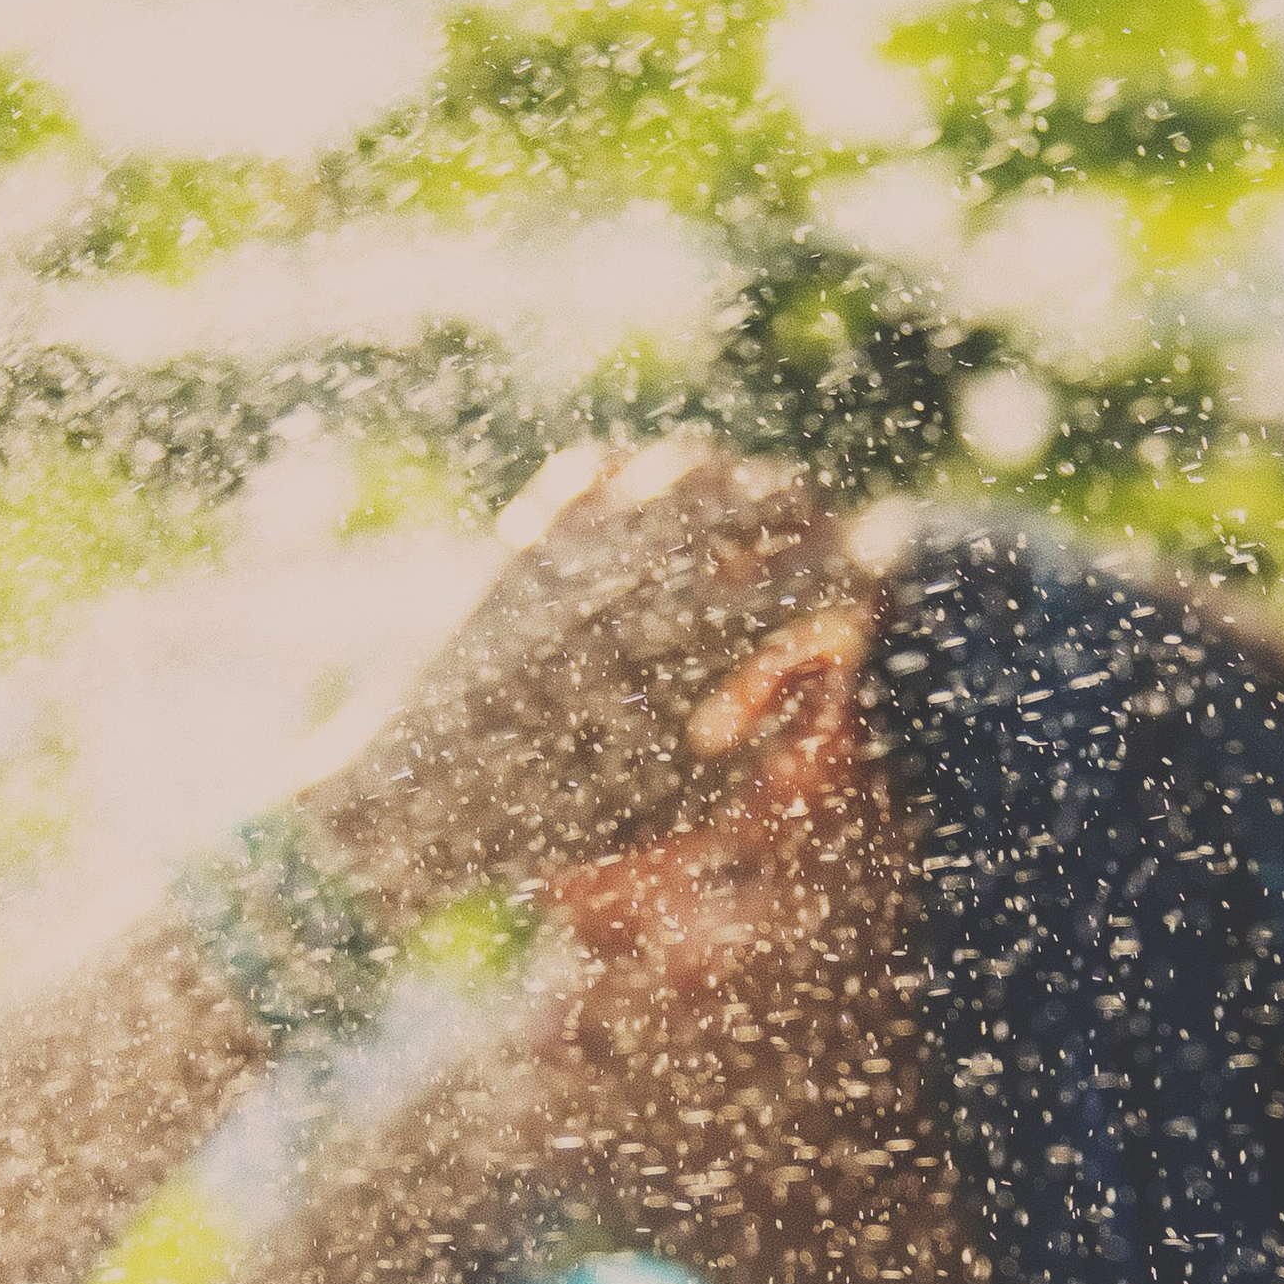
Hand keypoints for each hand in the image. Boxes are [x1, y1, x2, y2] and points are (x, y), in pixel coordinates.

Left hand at [290, 443, 858, 928]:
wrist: (421, 801)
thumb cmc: (566, 821)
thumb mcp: (694, 794)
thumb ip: (770, 729)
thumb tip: (819, 672)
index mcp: (710, 637)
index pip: (832, 571)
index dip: (863, 581)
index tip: (861, 598)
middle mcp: (656, 566)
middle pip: (775, 494)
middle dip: (807, 525)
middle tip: (810, 551)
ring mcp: (585, 537)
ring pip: (690, 462)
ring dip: (727, 485)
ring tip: (733, 522)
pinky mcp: (526, 534)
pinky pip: (598, 467)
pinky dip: (635, 478)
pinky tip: (643, 513)